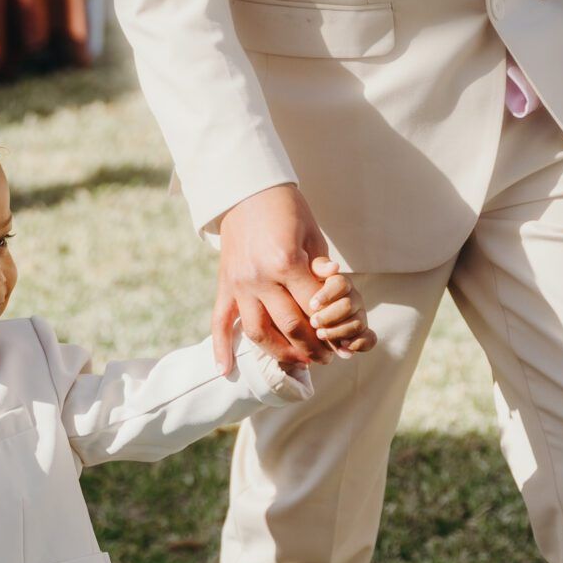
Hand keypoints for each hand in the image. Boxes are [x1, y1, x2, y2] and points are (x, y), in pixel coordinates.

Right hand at [212, 183, 332, 372]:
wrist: (247, 190)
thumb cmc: (287, 210)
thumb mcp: (312, 235)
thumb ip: (321, 271)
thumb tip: (335, 300)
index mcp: (285, 262)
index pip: (313, 308)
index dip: (331, 328)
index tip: (342, 341)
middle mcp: (259, 278)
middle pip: (290, 326)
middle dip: (313, 347)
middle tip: (327, 358)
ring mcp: (239, 284)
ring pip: (258, 333)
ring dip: (280, 353)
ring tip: (298, 361)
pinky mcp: (225, 286)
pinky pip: (220, 322)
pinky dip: (221, 348)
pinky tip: (226, 371)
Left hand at [304, 258, 376, 359]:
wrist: (313, 310)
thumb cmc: (309, 290)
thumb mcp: (309, 276)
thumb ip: (319, 268)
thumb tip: (334, 267)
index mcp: (341, 284)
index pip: (341, 284)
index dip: (327, 295)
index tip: (312, 305)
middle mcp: (354, 299)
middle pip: (348, 306)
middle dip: (329, 316)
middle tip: (313, 322)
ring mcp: (360, 316)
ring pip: (357, 324)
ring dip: (338, 332)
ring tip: (321, 334)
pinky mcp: (363, 333)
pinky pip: (369, 339)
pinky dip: (357, 345)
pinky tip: (342, 347)